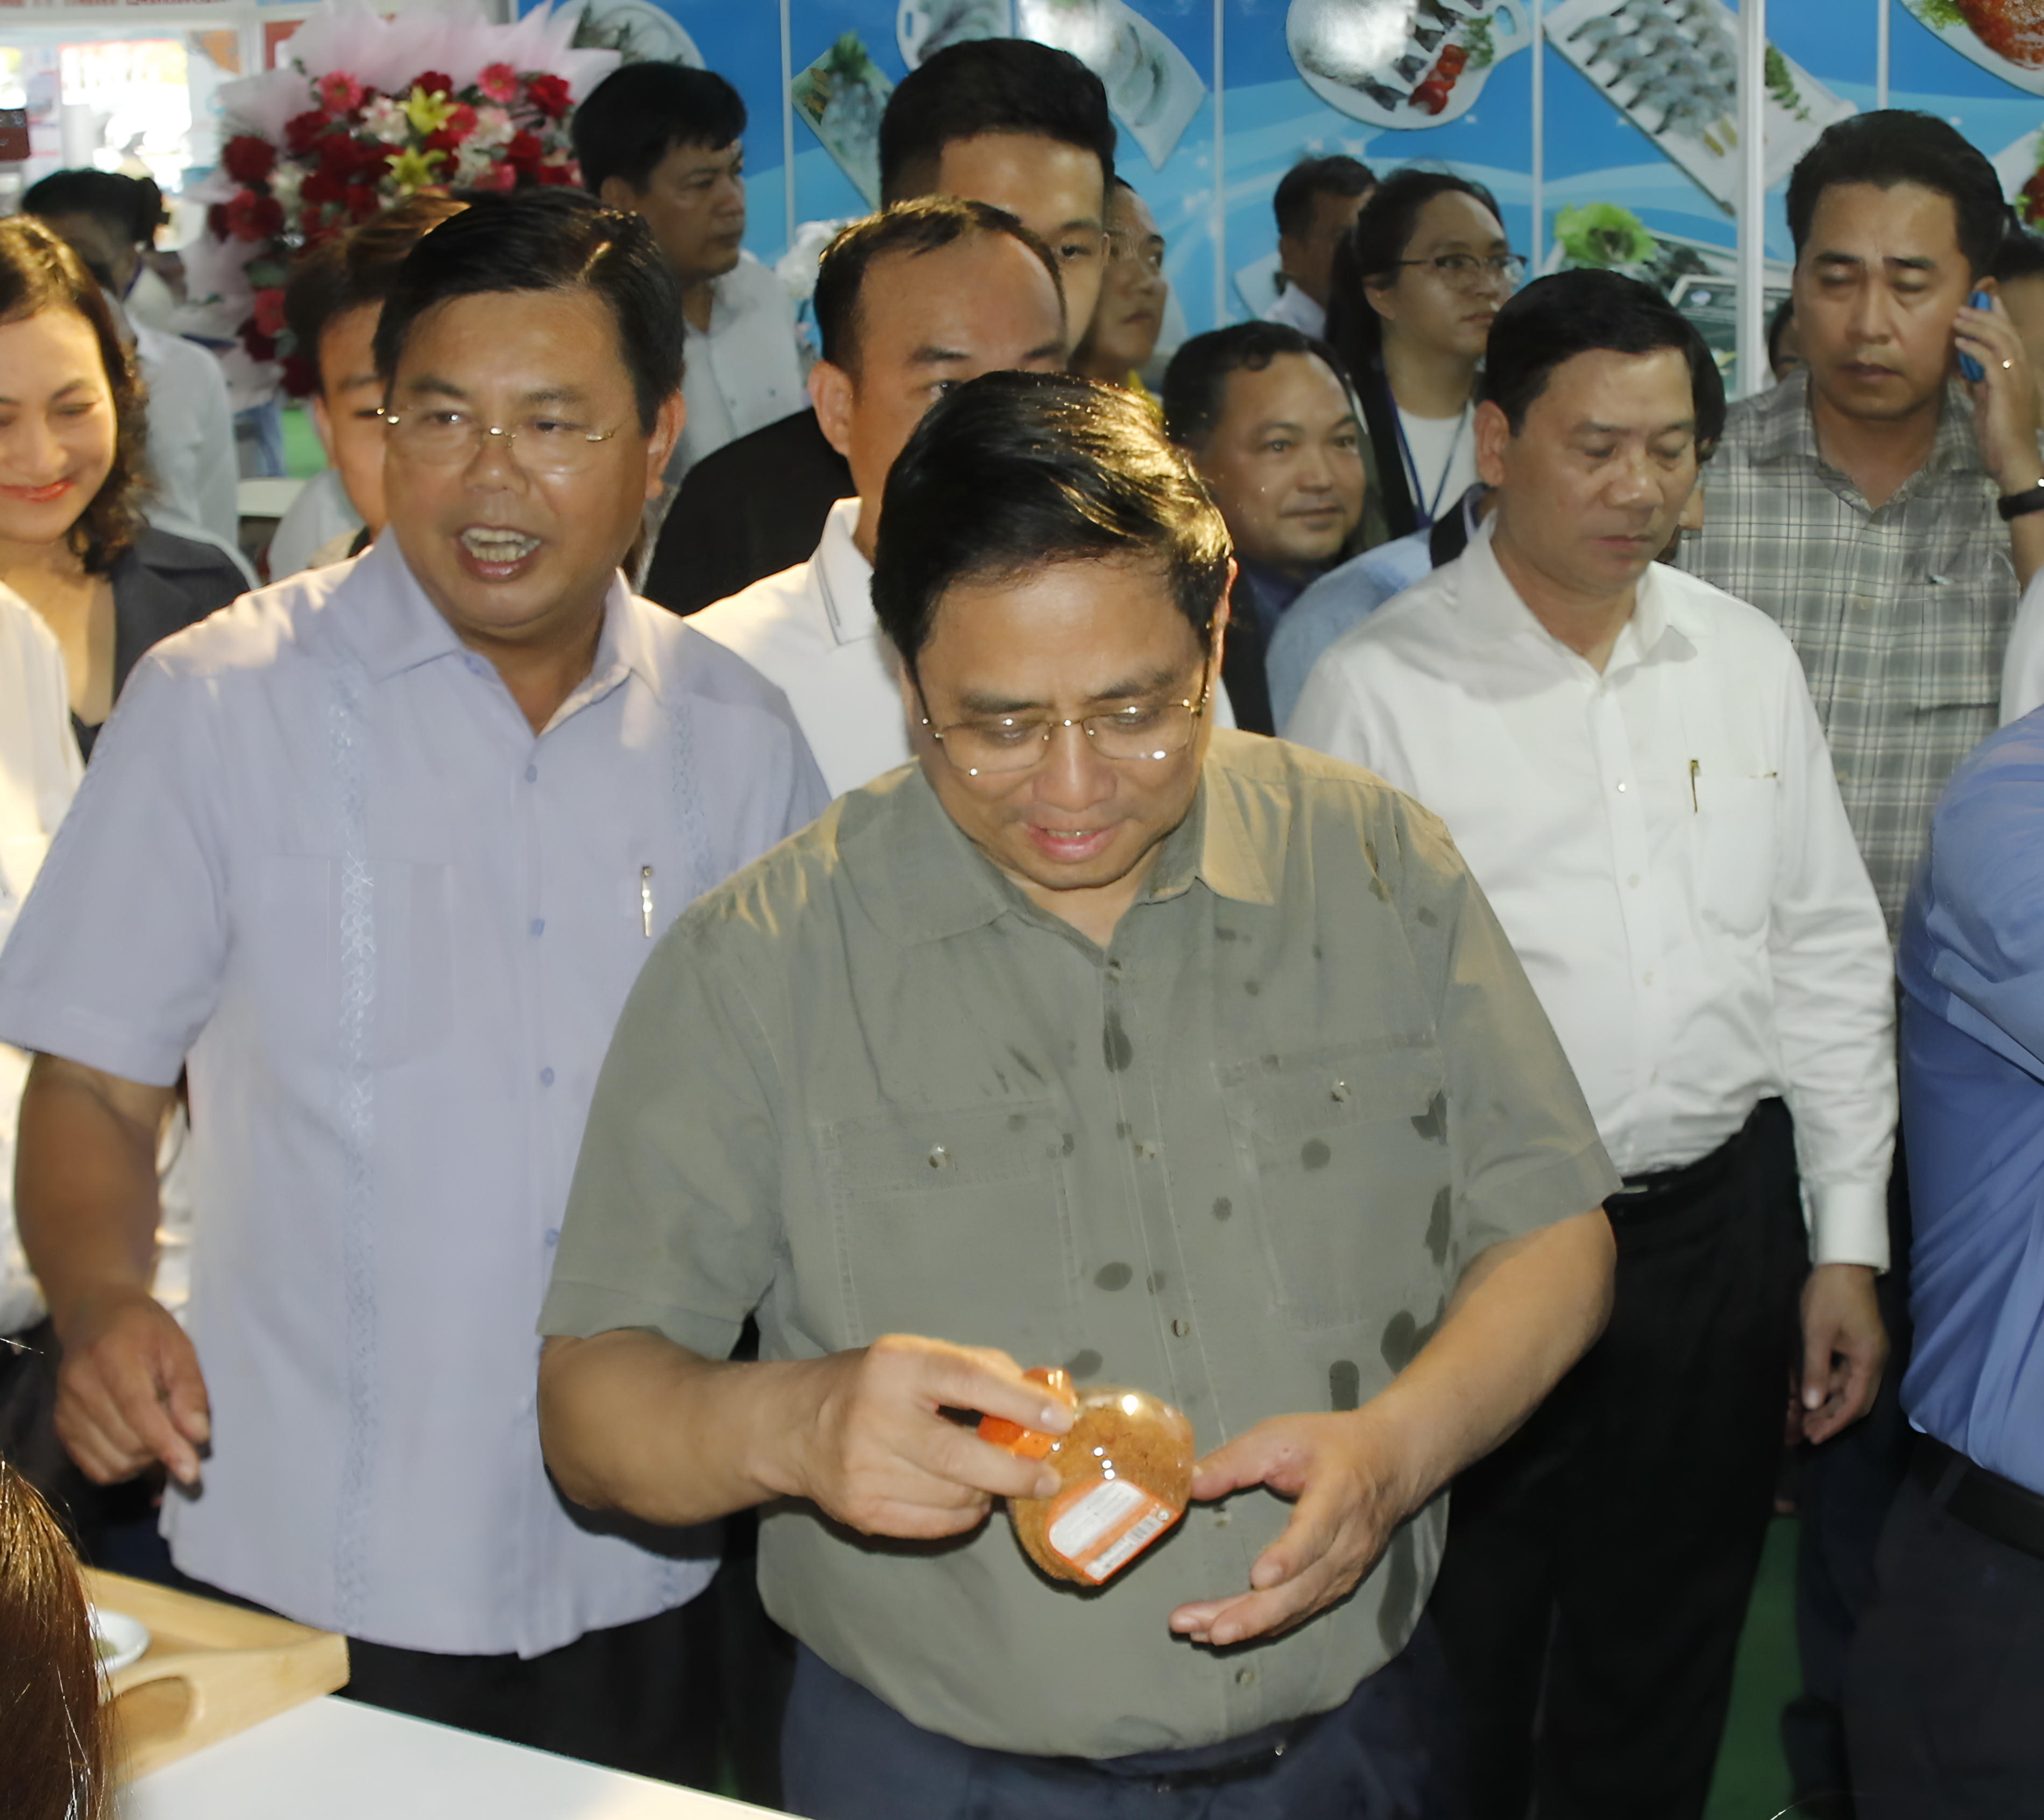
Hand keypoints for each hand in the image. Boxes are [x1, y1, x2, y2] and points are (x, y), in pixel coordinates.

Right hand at [52, 1285, 209, 1486]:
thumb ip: (189, 1390)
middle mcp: (79, 1385)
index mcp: (111, 1356)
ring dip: (144, 1460)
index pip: (138, 1411)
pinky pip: (93, 1466)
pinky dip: (122, 1466)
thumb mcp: (179, 1346)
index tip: (191, 1471)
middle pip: (126, 1441)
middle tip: (180, 1432)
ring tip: (159, 1433)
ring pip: (110, 1461)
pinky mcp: (61, 1426)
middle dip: (161, 1449)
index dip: (166, 1444)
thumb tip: (198, 1435)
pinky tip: (138, 1445)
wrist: (95, 1316)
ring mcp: (65, 1408)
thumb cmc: (144, 1329)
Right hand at [787, 1334, 1071, 1540]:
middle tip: (1048, 1478)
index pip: (967, 1379)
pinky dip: (962, 1514)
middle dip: (1015, 1472)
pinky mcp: (861, 1510)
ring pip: (953, 1496)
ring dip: (987, 1493)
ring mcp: (864, 1469)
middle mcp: (876, 1416)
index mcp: (896, 1366)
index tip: (1060, 1420)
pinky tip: (965, 1496)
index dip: (1019, 1402)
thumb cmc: (874, 1384)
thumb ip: (981, 1369)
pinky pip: (934, 1524)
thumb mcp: (917, 1355)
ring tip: (993, 1480)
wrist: (795, 1424)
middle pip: (960, 1455)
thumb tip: (1045, 1398)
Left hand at [1168, 1412, 1410, 1648]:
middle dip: (1252, 1613)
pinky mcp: (1340, 1584)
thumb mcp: (1283, 1436)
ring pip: (1297, 1607)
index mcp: (1338, 1496)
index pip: (1314, 1534)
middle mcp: (1348, 1542)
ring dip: (1249, 1625)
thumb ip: (1236, 1460)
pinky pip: (1300, 1611)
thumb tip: (1189, 1485)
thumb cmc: (1332, 1445)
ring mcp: (1347, 1569)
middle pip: (1301, 1588)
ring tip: (1201, 1634)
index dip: (1288, 1558)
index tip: (1258, 1577)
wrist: (1392, 1463)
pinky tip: (1225, 1630)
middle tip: (1206, 1629)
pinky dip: (1264, 1625)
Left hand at [1799, 1263, 1886, 1445]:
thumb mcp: (1818, 1333)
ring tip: (1798, 1415)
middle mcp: (1872, 1361)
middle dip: (1829, 1417)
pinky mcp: (1855, 1344)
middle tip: (1803, 1431)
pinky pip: (1841, 1373)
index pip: (1855, 1404)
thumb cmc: (1830, 1295)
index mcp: (1869, 1361)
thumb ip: (1816, 1370)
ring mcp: (1864, 1353)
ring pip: (1846, 1388)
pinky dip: (1824, 1383)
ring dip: (1825, 1402)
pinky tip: (1805, 1390)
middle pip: (1853, 1400)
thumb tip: (1811, 1405)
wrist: (1843, 1262)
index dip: (1835, 1423)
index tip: (1814, 1437)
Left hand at [1956, 295, 2043, 493]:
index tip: (1982, 301)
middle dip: (1985, 314)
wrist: (2011, 457)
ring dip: (1978, 326)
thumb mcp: (1985, 403)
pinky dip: (1974, 348)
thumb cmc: (1998, 434)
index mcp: (2017, 371)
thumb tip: (1964, 371)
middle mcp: (2021, 369)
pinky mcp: (2006, 387)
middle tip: (1963, 305)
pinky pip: (1990, 359)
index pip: (2009, 335)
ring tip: (1958, 318)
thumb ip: (1979, 384)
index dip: (1997, 316)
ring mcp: (2016, 376)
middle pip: (2006, 330)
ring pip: (2000, 339)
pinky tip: (1959, 343)